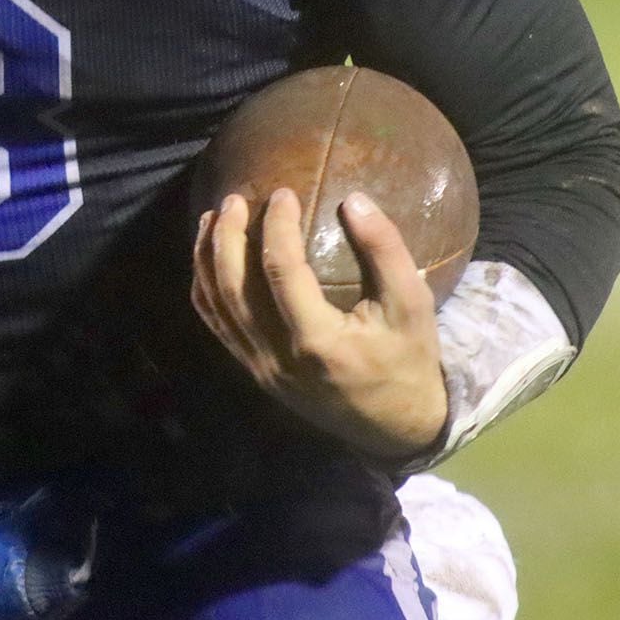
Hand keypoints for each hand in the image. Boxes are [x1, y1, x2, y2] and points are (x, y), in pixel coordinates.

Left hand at [191, 186, 448, 459]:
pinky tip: (209, 261)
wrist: (398, 427)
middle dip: (227, 237)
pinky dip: (207, 290)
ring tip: (213, 218)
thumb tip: (354, 199)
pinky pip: (219, 328)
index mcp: (319, 341)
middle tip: (234, 198)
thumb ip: (385, 250)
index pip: (281, 271)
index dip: (276, 226)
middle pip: (235, 289)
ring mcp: (262, 369)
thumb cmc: (408, 359)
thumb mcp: (412, 304)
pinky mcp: (256, 373)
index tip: (282, 193)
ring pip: (218, 308)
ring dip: (208, 259)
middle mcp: (280, 358)